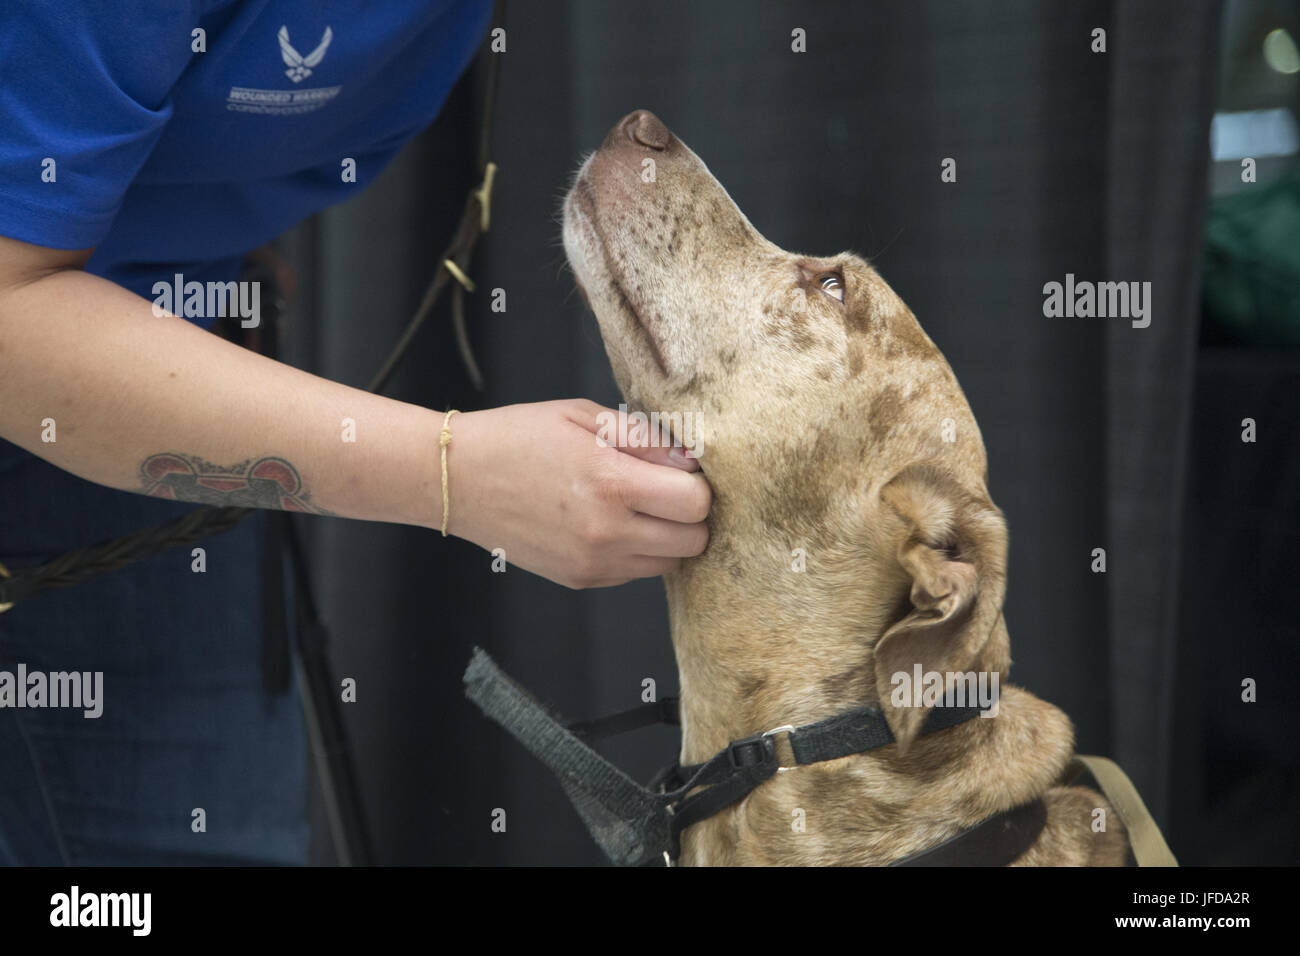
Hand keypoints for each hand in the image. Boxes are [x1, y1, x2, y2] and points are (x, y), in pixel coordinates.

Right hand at [444, 399, 710, 587]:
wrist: (458, 479)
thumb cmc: (519, 437)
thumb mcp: (585, 415)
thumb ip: (646, 440)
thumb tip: (692, 463)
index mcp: (611, 483)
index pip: (697, 502)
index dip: (698, 483)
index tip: (682, 469)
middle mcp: (607, 533)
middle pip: (694, 541)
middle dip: (691, 515)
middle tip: (666, 489)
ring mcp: (593, 563)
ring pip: (670, 564)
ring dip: (668, 537)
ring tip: (638, 506)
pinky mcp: (580, 579)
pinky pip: (636, 573)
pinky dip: (638, 551)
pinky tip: (611, 522)